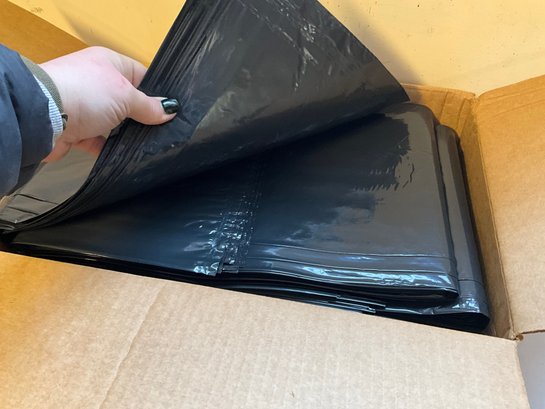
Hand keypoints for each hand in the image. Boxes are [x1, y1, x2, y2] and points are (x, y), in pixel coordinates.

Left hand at [40, 46, 177, 161]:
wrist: (43, 115)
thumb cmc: (86, 93)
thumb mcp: (126, 96)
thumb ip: (149, 106)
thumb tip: (170, 109)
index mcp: (109, 63)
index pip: (140, 75)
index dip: (157, 92)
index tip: (172, 109)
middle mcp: (96, 82)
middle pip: (128, 101)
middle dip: (143, 116)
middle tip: (165, 131)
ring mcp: (85, 106)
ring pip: (114, 123)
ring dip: (126, 133)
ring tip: (148, 146)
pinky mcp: (76, 129)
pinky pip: (99, 141)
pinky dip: (110, 148)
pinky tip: (126, 156)